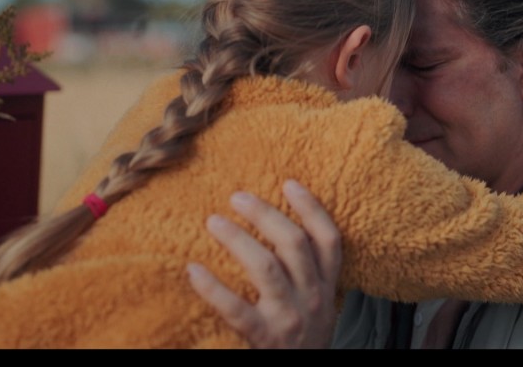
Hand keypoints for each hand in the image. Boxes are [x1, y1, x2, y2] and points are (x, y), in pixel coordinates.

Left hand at [187, 179, 342, 347]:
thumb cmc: (302, 339)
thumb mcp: (317, 304)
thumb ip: (307, 274)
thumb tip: (275, 226)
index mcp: (327, 286)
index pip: (328, 239)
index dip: (311, 208)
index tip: (289, 182)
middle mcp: (313, 298)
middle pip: (294, 244)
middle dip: (265, 215)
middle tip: (237, 196)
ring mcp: (290, 318)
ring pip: (266, 267)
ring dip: (238, 240)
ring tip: (213, 222)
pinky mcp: (265, 338)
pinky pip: (236, 309)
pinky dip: (213, 288)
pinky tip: (193, 270)